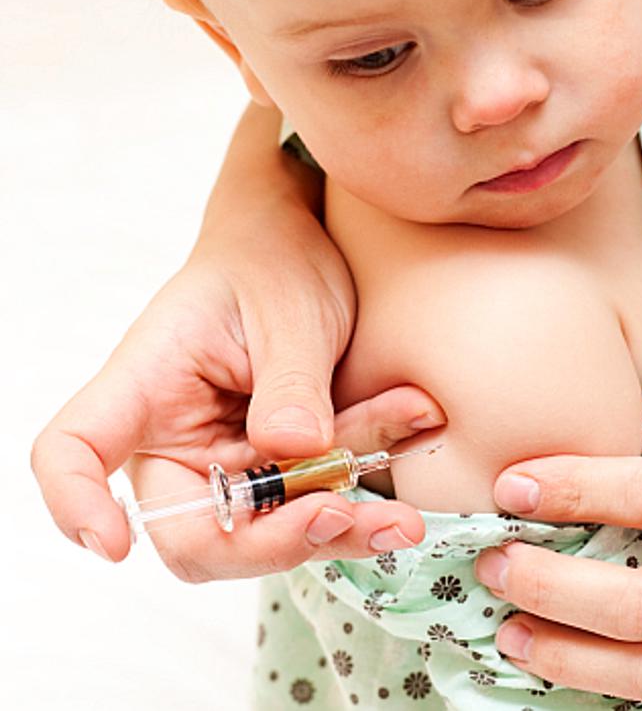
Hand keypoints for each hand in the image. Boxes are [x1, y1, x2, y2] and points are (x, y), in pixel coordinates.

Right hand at [30, 117, 443, 577]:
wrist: (308, 251)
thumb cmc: (275, 262)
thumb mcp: (290, 308)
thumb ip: (291, 378)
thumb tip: (295, 450)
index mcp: (146, 386)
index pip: (73, 450)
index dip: (77, 504)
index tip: (114, 545)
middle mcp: (177, 441)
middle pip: (193, 534)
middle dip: (273, 540)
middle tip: (343, 514)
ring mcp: (231, 465)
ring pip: (271, 533)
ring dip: (341, 527)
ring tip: (403, 516)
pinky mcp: (282, 474)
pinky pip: (319, 508)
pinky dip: (367, 500)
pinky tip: (413, 465)